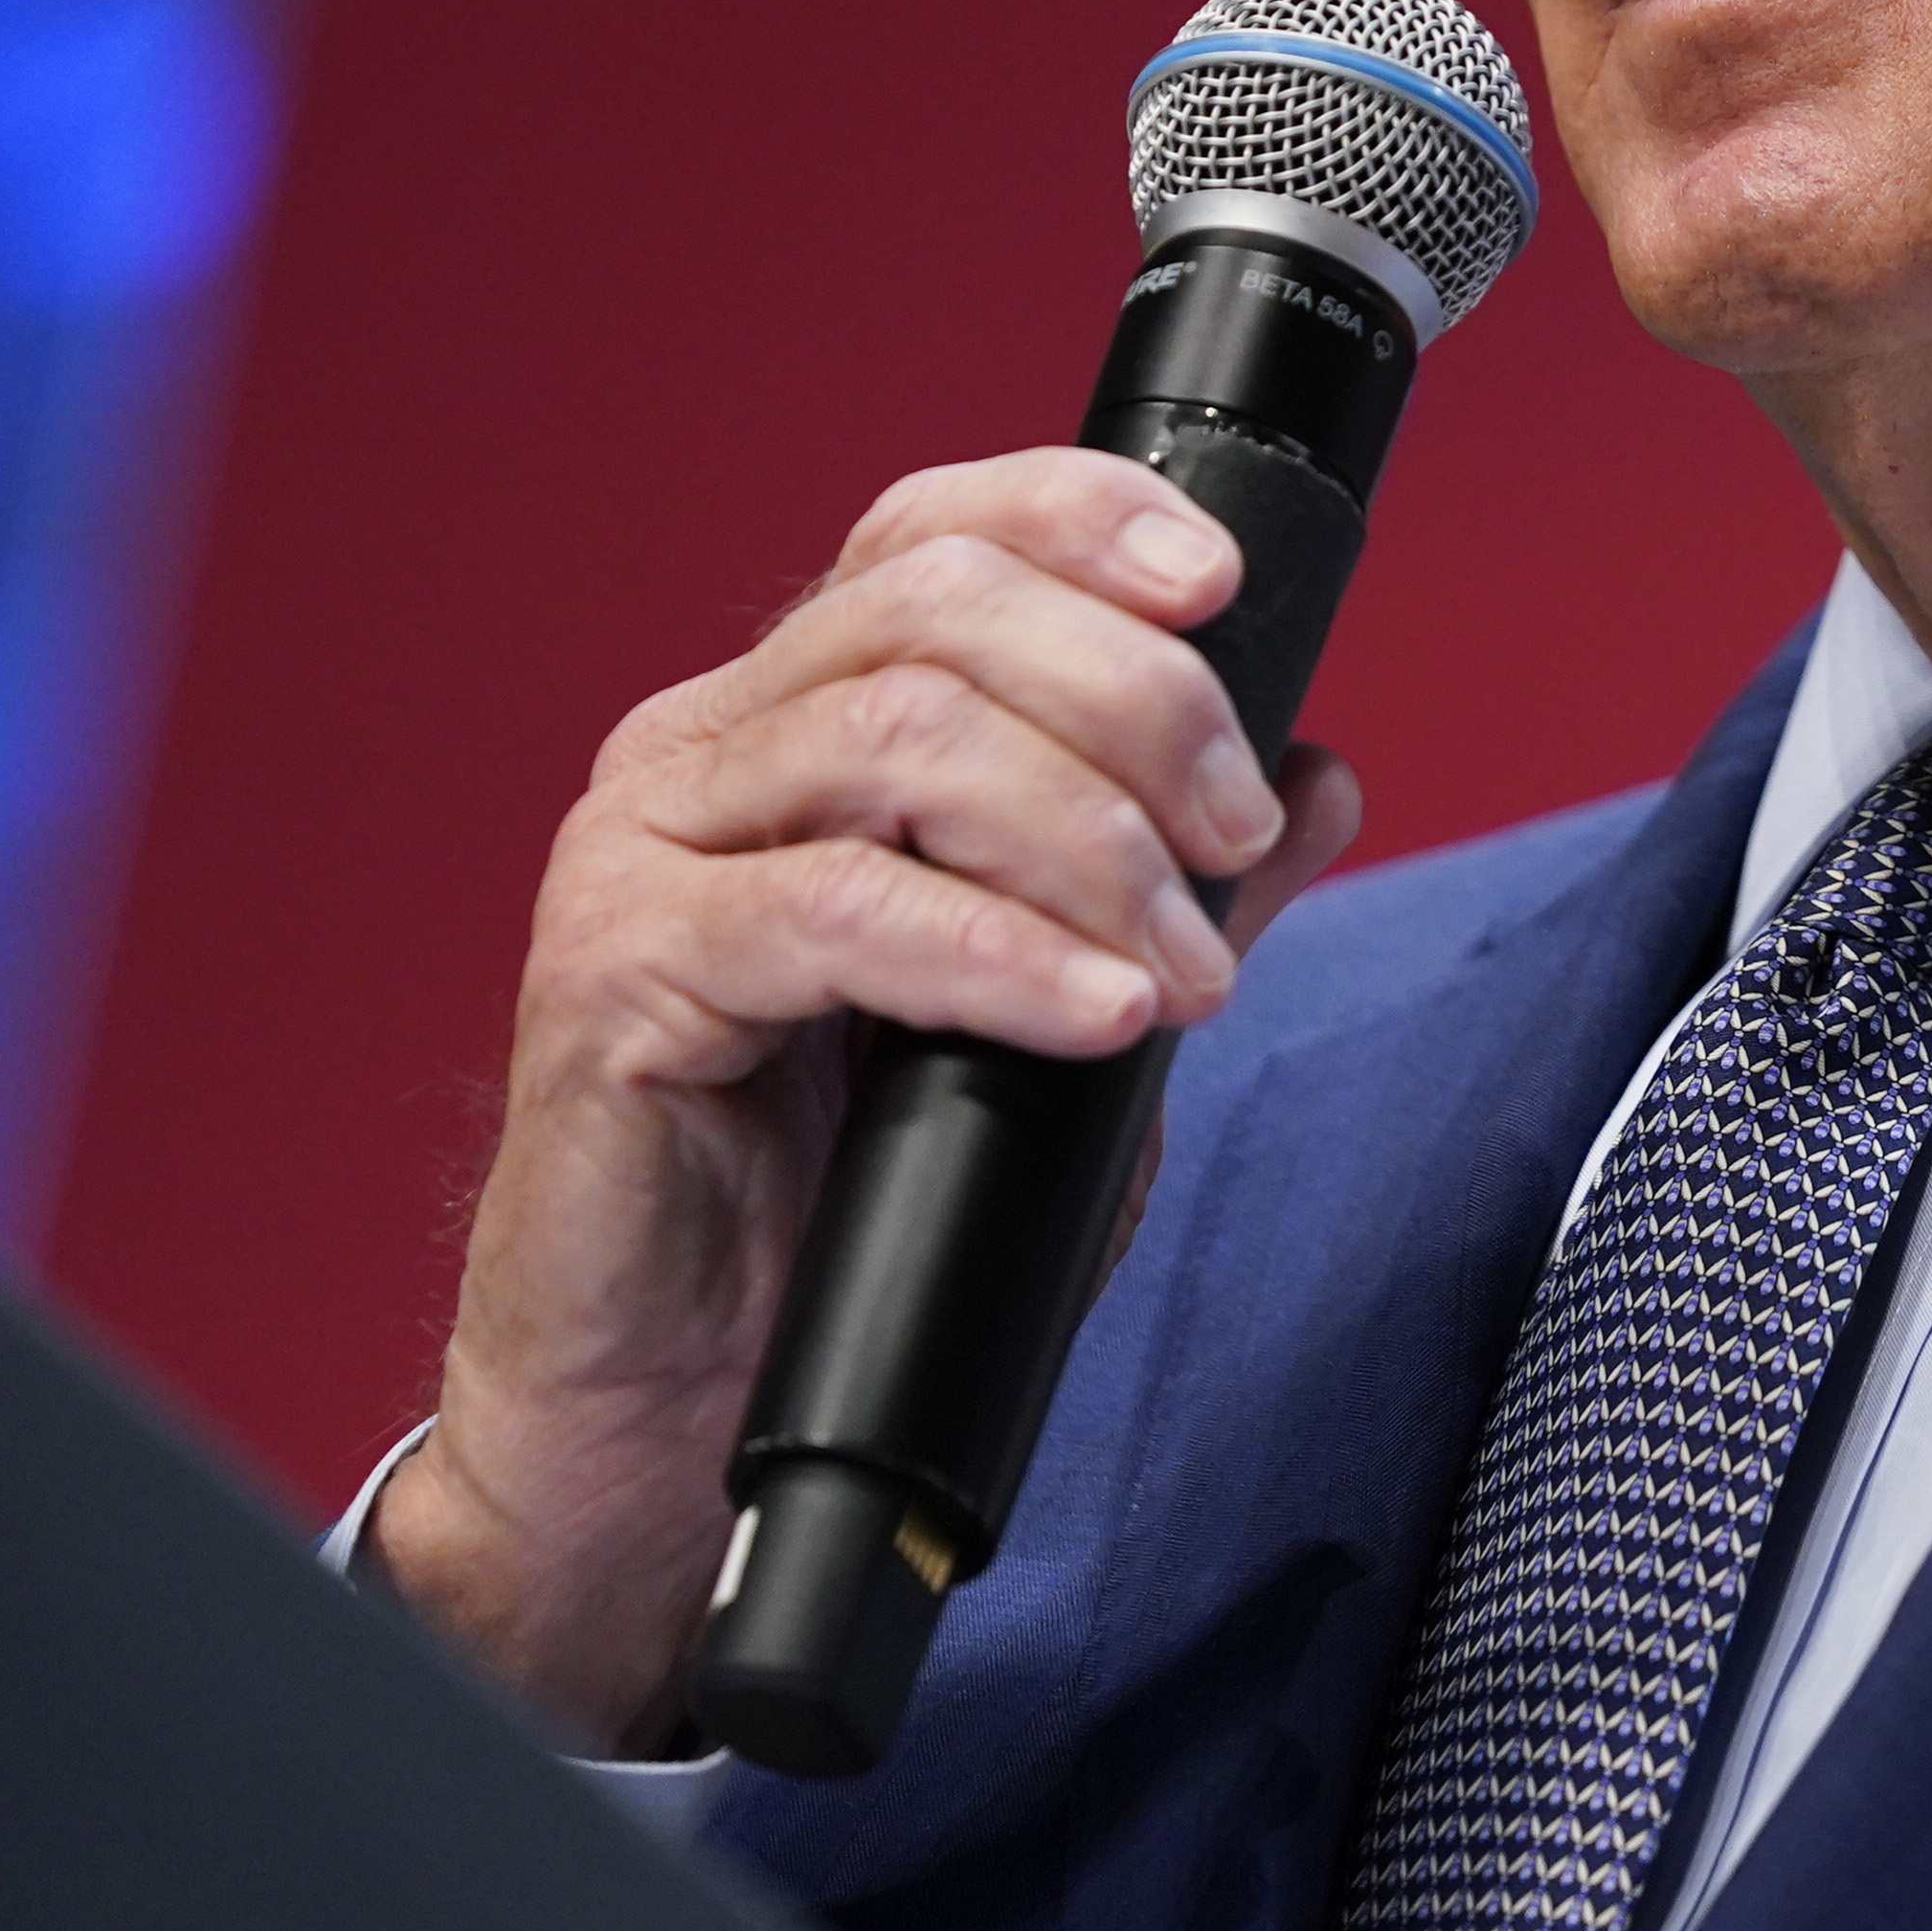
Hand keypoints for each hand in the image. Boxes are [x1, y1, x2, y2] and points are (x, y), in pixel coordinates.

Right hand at [369, 447, 1360, 1746]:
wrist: (665, 1410)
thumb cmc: (844, 1205)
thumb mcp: (1051, 1018)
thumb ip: (1167, 886)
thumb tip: (1320, 776)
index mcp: (795, 716)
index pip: (935, 535)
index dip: (1083, 520)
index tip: (1223, 584)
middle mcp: (705, 747)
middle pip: (936, 612)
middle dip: (1134, 702)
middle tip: (1236, 836)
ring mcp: (641, 849)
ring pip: (897, 742)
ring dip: (1088, 839)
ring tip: (1184, 965)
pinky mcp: (612, 975)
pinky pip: (834, 915)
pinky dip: (997, 953)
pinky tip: (1095, 1010)